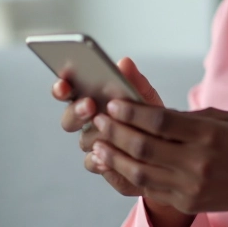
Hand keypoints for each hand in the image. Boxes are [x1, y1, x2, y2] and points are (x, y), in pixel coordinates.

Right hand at [51, 57, 166, 195]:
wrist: (166, 150)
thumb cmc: (150, 120)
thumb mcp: (146, 98)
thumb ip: (134, 82)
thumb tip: (124, 63)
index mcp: (93, 99)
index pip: (68, 90)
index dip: (62, 87)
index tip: (64, 85)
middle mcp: (88, 121)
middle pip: (69, 118)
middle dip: (77, 111)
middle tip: (90, 105)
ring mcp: (93, 143)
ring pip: (83, 140)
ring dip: (93, 135)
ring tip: (106, 131)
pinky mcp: (101, 163)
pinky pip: (93, 162)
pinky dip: (100, 160)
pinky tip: (107, 158)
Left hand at [91, 101, 227, 226]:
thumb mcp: (223, 118)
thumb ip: (188, 116)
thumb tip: (150, 112)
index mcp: (209, 134)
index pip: (160, 122)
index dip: (131, 112)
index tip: (113, 103)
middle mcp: (199, 162)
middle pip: (144, 146)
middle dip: (116, 131)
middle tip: (99, 119)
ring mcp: (192, 185)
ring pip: (141, 172)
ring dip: (115, 157)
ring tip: (98, 145)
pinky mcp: (187, 202)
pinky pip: (149, 189)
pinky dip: (128, 176)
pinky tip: (115, 165)